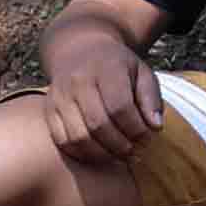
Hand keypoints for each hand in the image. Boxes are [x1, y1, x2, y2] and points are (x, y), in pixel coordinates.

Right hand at [40, 21, 165, 163]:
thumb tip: (155, 126)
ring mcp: (60, 97)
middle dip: (121, 145)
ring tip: (120, 156)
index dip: (136, 129)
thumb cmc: (118, 66)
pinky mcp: (49, 110)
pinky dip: (82, 154)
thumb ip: (151, 98)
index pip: (120, 107)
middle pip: (98, 124)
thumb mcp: (142, 72)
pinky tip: (100, 154)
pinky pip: (63, 141)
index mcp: (106, 69)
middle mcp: (78, 82)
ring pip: (78, 137)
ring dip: (102, 154)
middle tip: (135, 152)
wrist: (79, 49)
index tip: (148, 138)